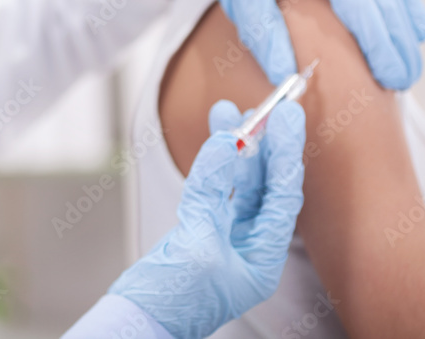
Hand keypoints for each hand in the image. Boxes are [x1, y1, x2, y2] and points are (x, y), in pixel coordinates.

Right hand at [109, 100, 305, 338]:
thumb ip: (212, 189)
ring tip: (229, 111)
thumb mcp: (196, 238)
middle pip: (263, 186)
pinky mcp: (196, 233)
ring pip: (236, 184)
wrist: (136, 322)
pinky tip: (213, 140)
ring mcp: (222, 240)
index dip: (286, 153)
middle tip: (267, 106)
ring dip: (235, 148)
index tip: (288, 116)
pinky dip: (211, 164)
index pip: (282, 196)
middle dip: (262, 144)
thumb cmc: (172, 298)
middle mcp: (248, 248)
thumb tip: (227, 142)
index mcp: (262, 260)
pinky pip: (211, 190)